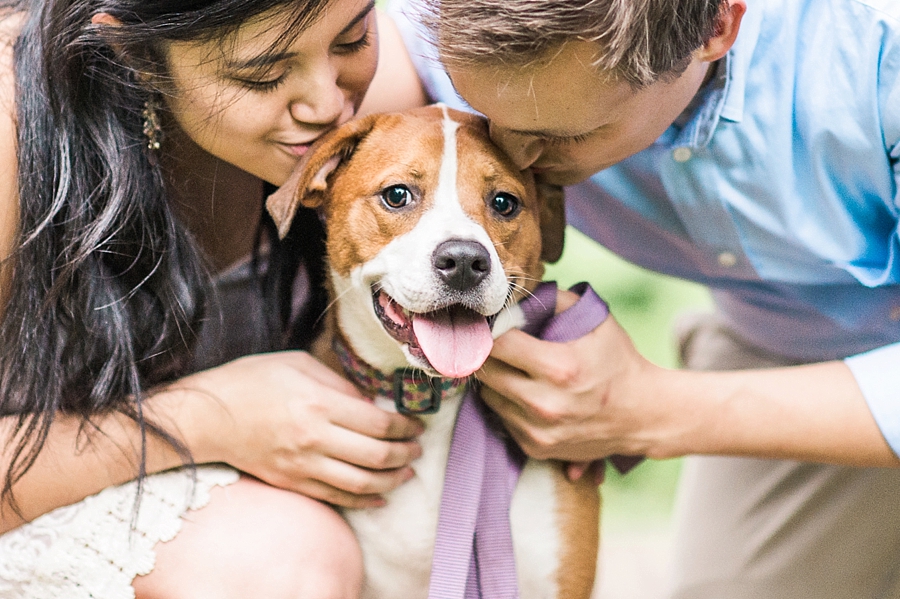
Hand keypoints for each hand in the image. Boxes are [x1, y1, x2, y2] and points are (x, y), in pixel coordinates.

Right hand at [159, 351, 423, 507]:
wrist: (207, 416)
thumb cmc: (251, 381)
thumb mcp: (298, 364)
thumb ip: (338, 383)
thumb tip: (369, 401)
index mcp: (319, 404)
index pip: (379, 424)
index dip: (406, 427)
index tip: (417, 424)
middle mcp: (315, 439)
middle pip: (377, 456)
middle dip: (406, 454)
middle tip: (417, 449)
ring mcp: (303, 465)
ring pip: (361, 483)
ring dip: (391, 480)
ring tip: (406, 473)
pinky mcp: (292, 482)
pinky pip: (336, 497)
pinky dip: (363, 500)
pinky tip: (379, 496)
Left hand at [477, 301, 662, 464]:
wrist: (643, 415)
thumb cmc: (618, 362)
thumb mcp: (599, 322)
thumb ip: (558, 300)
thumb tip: (520, 295)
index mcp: (559, 368)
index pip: (498, 344)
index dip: (491, 330)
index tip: (494, 325)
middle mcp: (545, 404)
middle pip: (486, 371)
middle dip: (489, 354)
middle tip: (499, 345)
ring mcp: (538, 430)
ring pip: (488, 396)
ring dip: (496, 380)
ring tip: (516, 369)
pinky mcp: (536, 448)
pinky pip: (502, 417)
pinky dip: (508, 403)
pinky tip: (527, 393)